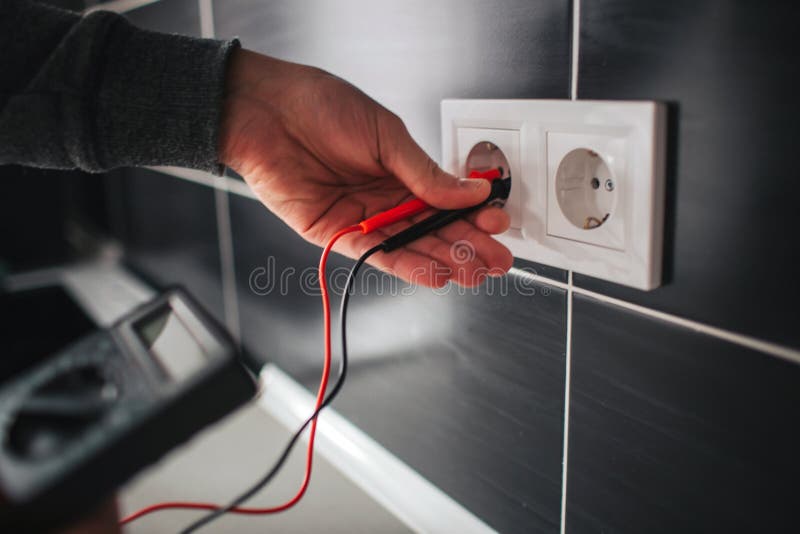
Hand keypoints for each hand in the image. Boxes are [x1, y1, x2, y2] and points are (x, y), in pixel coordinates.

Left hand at [219, 49, 512, 286]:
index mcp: (401, 169)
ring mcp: (362, 216)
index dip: (473, 215)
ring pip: (409, 246)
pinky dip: (405, 265)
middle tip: (495, 259)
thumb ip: (426, 173)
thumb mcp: (385, 135)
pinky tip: (433, 272)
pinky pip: (376, 254)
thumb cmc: (320, 107)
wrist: (267, 112)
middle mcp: (384, 197)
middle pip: (432, 229)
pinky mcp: (336, 233)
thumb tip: (471, 192)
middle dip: (467, 245)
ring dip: (442, 260)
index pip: (446, 201)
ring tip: (471, 272)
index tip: (498, 224)